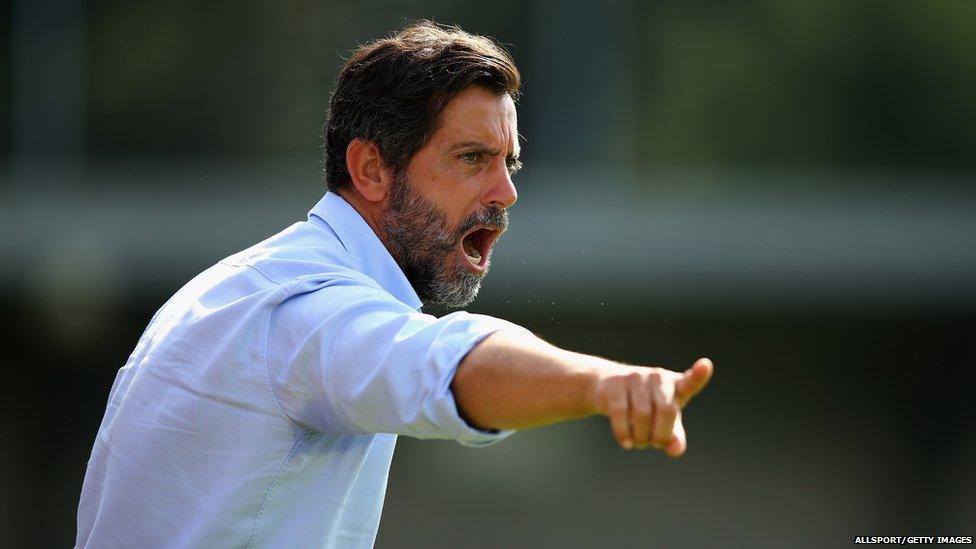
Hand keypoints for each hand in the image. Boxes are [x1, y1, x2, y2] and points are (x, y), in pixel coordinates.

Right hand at [591, 358, 712, 456]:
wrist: (608, 388)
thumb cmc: (646, 407)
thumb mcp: (664, 423)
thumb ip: (674, 437)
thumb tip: (675, 450)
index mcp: (675, 384)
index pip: (690, 381)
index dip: (698, 375)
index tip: (706, 365)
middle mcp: (657, 376)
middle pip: (666, 410)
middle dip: (661, 435)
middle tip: (655, 444)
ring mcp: (635, 377)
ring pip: (641, 414)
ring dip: (641, 437)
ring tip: (639, 442)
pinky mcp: (614, 383)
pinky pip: (620, 414)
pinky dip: (624, 434)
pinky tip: (627, 443)